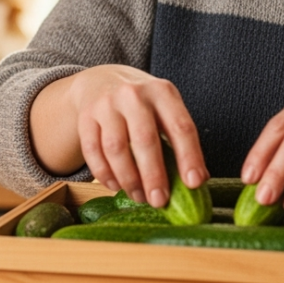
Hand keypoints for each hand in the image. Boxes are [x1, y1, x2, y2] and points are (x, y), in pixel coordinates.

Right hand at [39, 64, 207, 206]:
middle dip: (153, 176)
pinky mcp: (86, 116)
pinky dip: (104, 174)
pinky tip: (116, 186)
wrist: (102, 80)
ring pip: (115, 149)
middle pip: (145, 140)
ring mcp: (106, 104)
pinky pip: (93, 151)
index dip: (189, 156)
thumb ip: (180, 139)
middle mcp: (134, 94)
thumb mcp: (165, 109)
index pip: (180, 126)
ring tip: (139, 196)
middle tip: (160, 202)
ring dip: (128, 179)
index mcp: (162, 92)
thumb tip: (198, 180)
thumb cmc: (143, 103)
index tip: (193, 184)